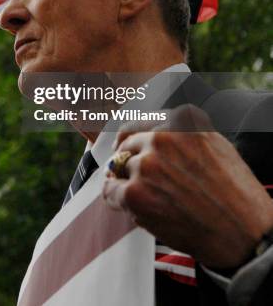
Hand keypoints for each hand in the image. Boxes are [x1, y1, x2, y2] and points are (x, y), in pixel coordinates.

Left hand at [102, 104, 272, 268]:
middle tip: (138, 175)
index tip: (127, 144)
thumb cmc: (235, 194)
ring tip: (150, 197)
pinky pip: (110, 190)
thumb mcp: (215, 144)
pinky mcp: (136, 193)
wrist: (245, 234)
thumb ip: (182, 133)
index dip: (134, 137)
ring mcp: (147, 164)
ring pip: (119, 167)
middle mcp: (162, 137)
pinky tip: (128, 204)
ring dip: (127, 180)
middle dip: (130, 158)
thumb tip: (152, 133)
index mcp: (182, 120)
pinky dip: (115, 197)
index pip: (142, 121)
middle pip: (127, 143)